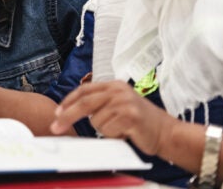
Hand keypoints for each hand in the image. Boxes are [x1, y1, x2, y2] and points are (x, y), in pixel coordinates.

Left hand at [49, 80, 175, 155]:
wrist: (167, 132)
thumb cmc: (140, 122)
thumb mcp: (119, 104)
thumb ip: (100, 103)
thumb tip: (70, 110)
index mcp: (114, 85)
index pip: (84, 90)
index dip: (68, 101)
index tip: (57, 112)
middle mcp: (118, 91)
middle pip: (85, 103)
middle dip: (67, 116)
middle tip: (55, 126)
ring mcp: (125, 102)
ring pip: (96, 121)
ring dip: (105, 130)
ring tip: (120, 129)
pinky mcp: (130, 116)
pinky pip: (108, 130)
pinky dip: (114, 136)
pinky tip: (126, 133)